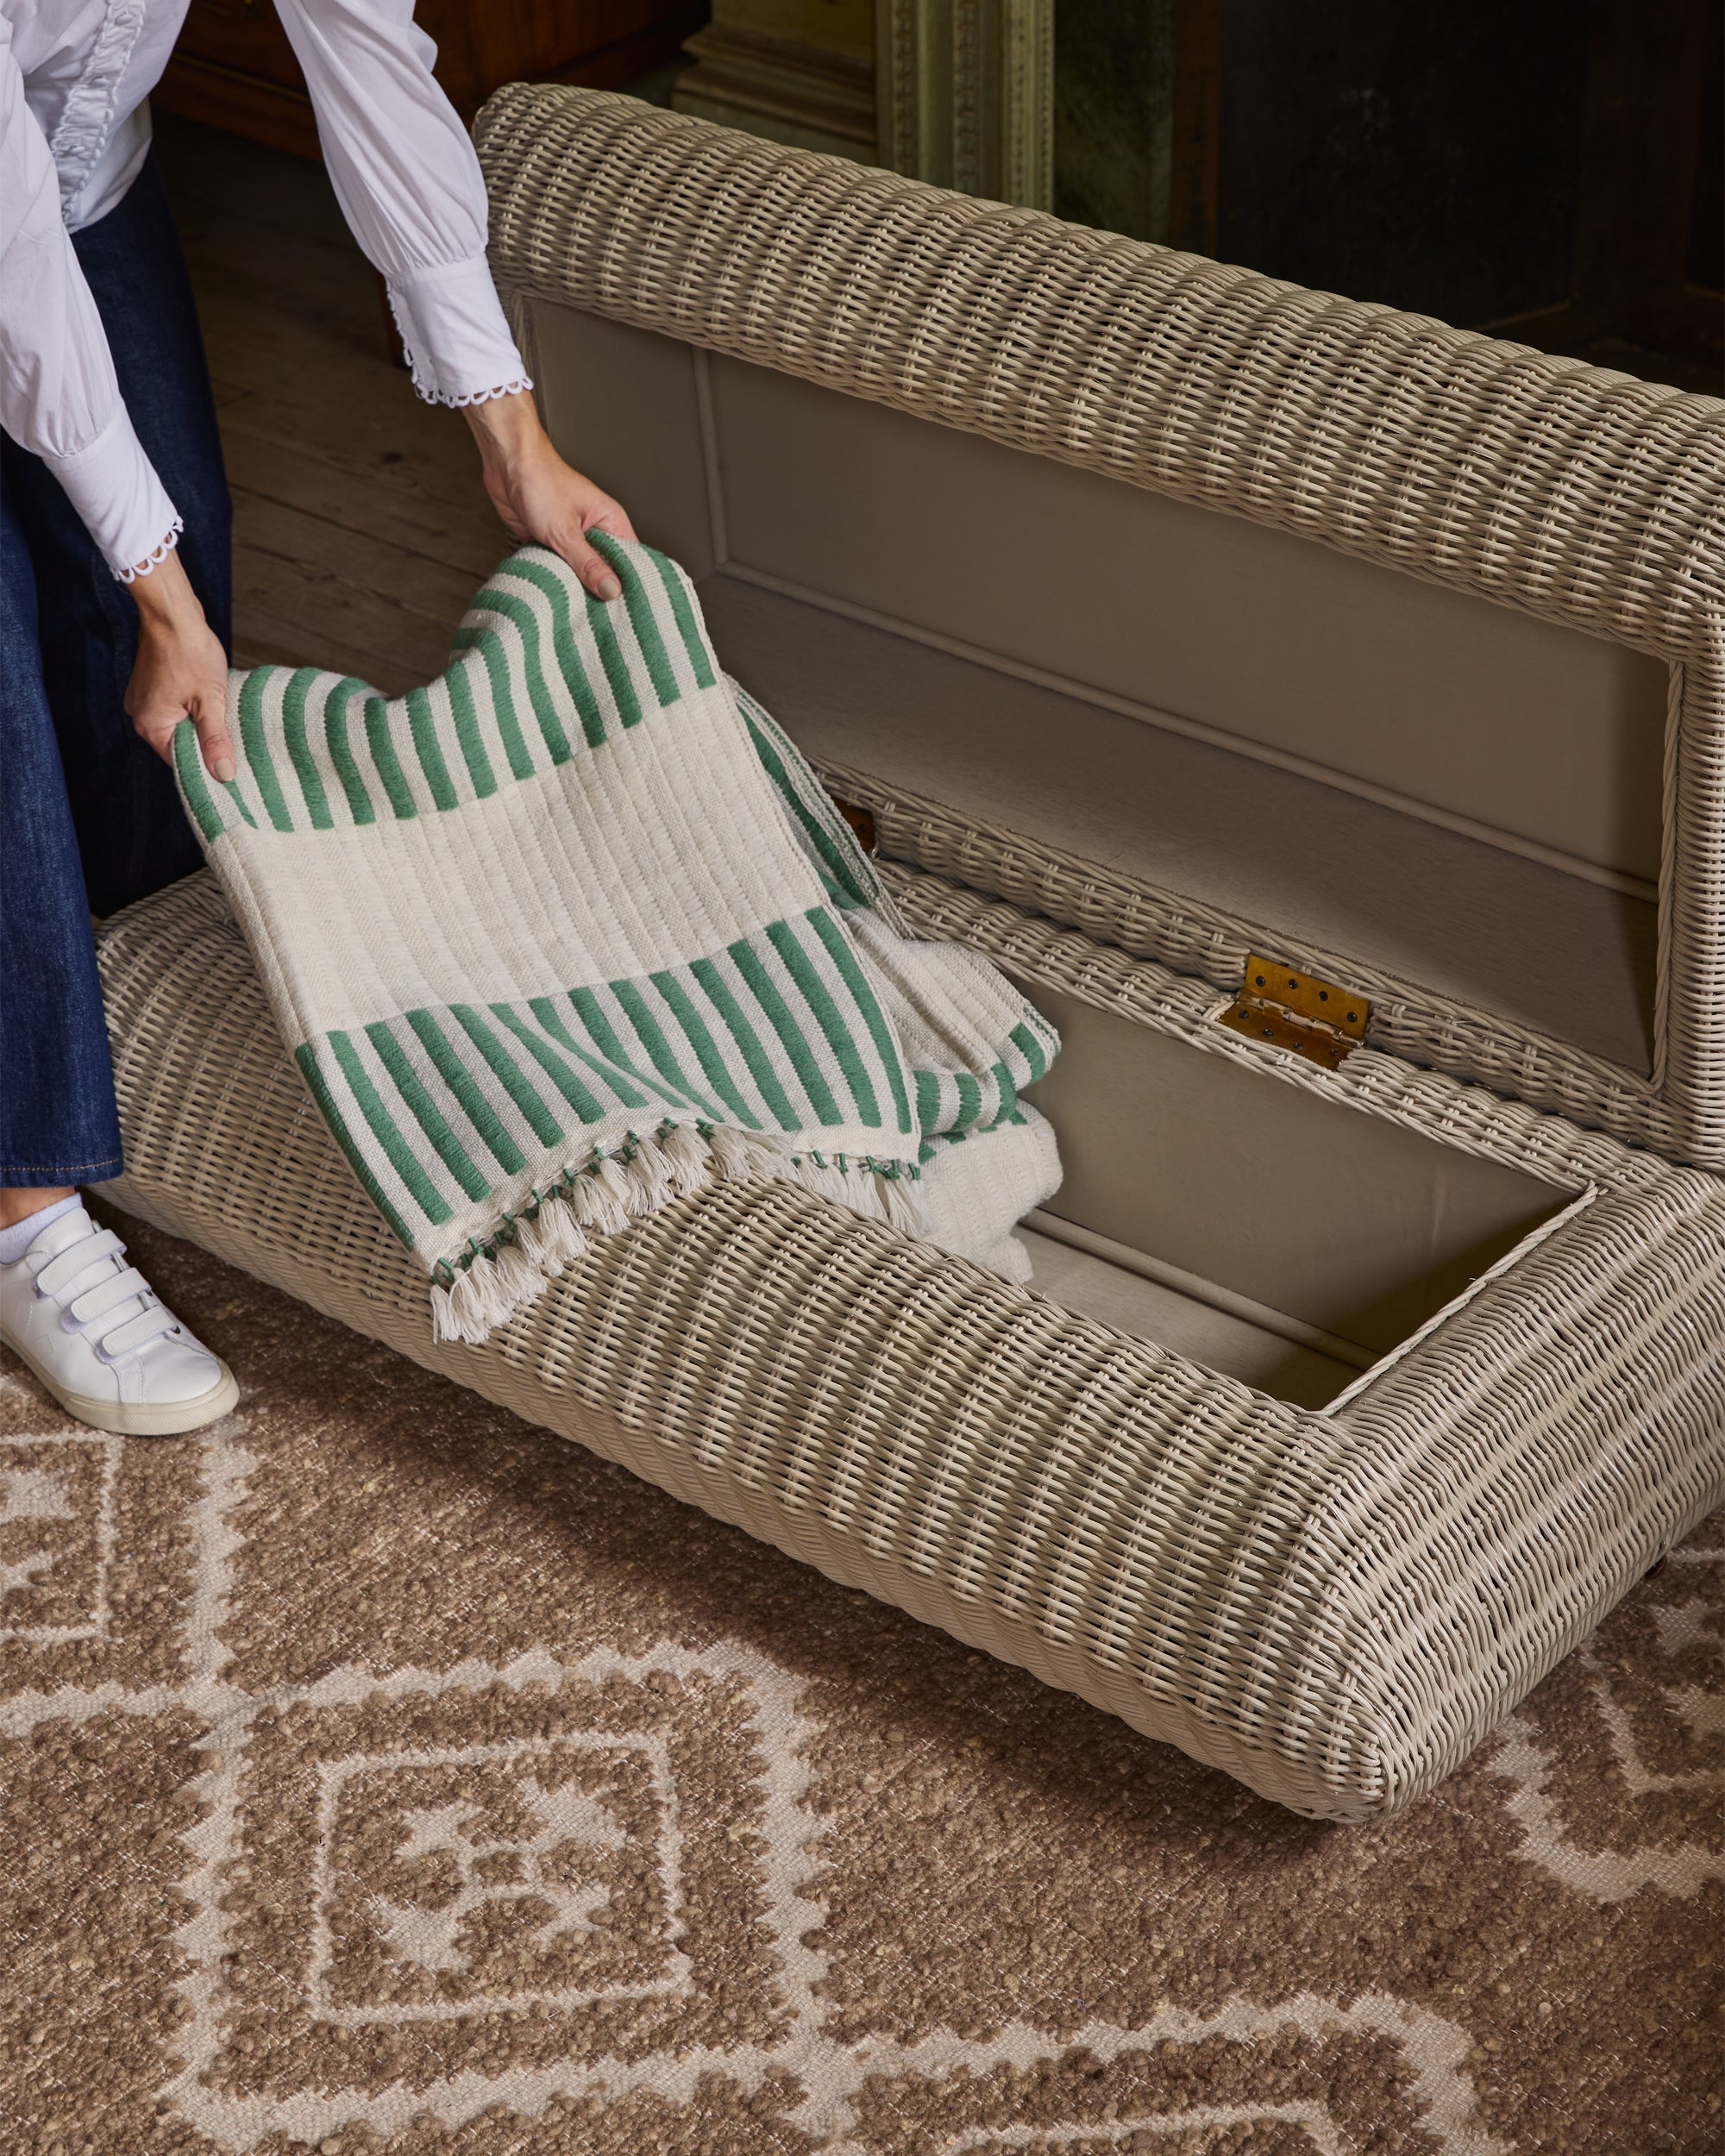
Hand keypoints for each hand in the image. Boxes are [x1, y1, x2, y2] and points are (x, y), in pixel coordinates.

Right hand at [126, 548, 233, 779]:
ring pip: (178, 724)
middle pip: (179, 744)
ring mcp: (143, 699)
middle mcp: (140, 715)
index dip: (207, 765)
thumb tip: (223, 776)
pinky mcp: (151, 686)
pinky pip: (174, 708)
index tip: (232, 767)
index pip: (180, 762)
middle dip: (205, 742)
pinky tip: (209, 700)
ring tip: (223, 716)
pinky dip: (192, 708)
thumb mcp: (210, 701)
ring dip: (200, 723)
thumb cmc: (190, 652)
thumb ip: (215, 740)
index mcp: (150, 725)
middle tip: (233, 740)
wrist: (172, 612)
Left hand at [464, 390, 636, 600]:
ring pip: (580, 570)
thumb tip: (612, 590)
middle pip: (605, 569)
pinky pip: (559, 566)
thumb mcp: (566, 531)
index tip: (626, 610)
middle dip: (600, 590)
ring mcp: (573, 536)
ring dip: (574, 584)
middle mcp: (595, 530)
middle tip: (599, 617)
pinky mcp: (552, 541)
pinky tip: (555, 591)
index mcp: (610, 521)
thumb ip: (588, 564)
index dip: (630, 585)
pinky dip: (555, 577)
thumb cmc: (540, 481)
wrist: (507, 463)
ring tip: (577, 609)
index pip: (632, 560)